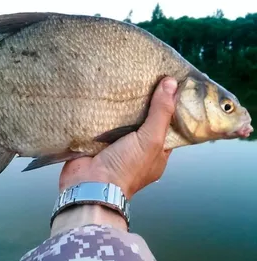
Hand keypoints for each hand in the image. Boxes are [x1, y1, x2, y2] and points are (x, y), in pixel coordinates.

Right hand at [59, 77, 177, 199]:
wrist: (89, 184)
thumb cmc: (126, 168)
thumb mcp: (151, 140)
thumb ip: (161, 113)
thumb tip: (171, 84)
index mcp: (156, 153)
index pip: (166, 125)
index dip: (168, 106)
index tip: (167, 82)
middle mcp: (137, 148)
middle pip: (143, 120)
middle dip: (142, 102)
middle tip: (143, 76)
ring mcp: (116, 144)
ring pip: (122, 119)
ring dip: (121, 105)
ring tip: (123, 79)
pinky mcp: (97, 140)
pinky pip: (102, 121)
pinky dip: (103, 109)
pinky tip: (104, 92)